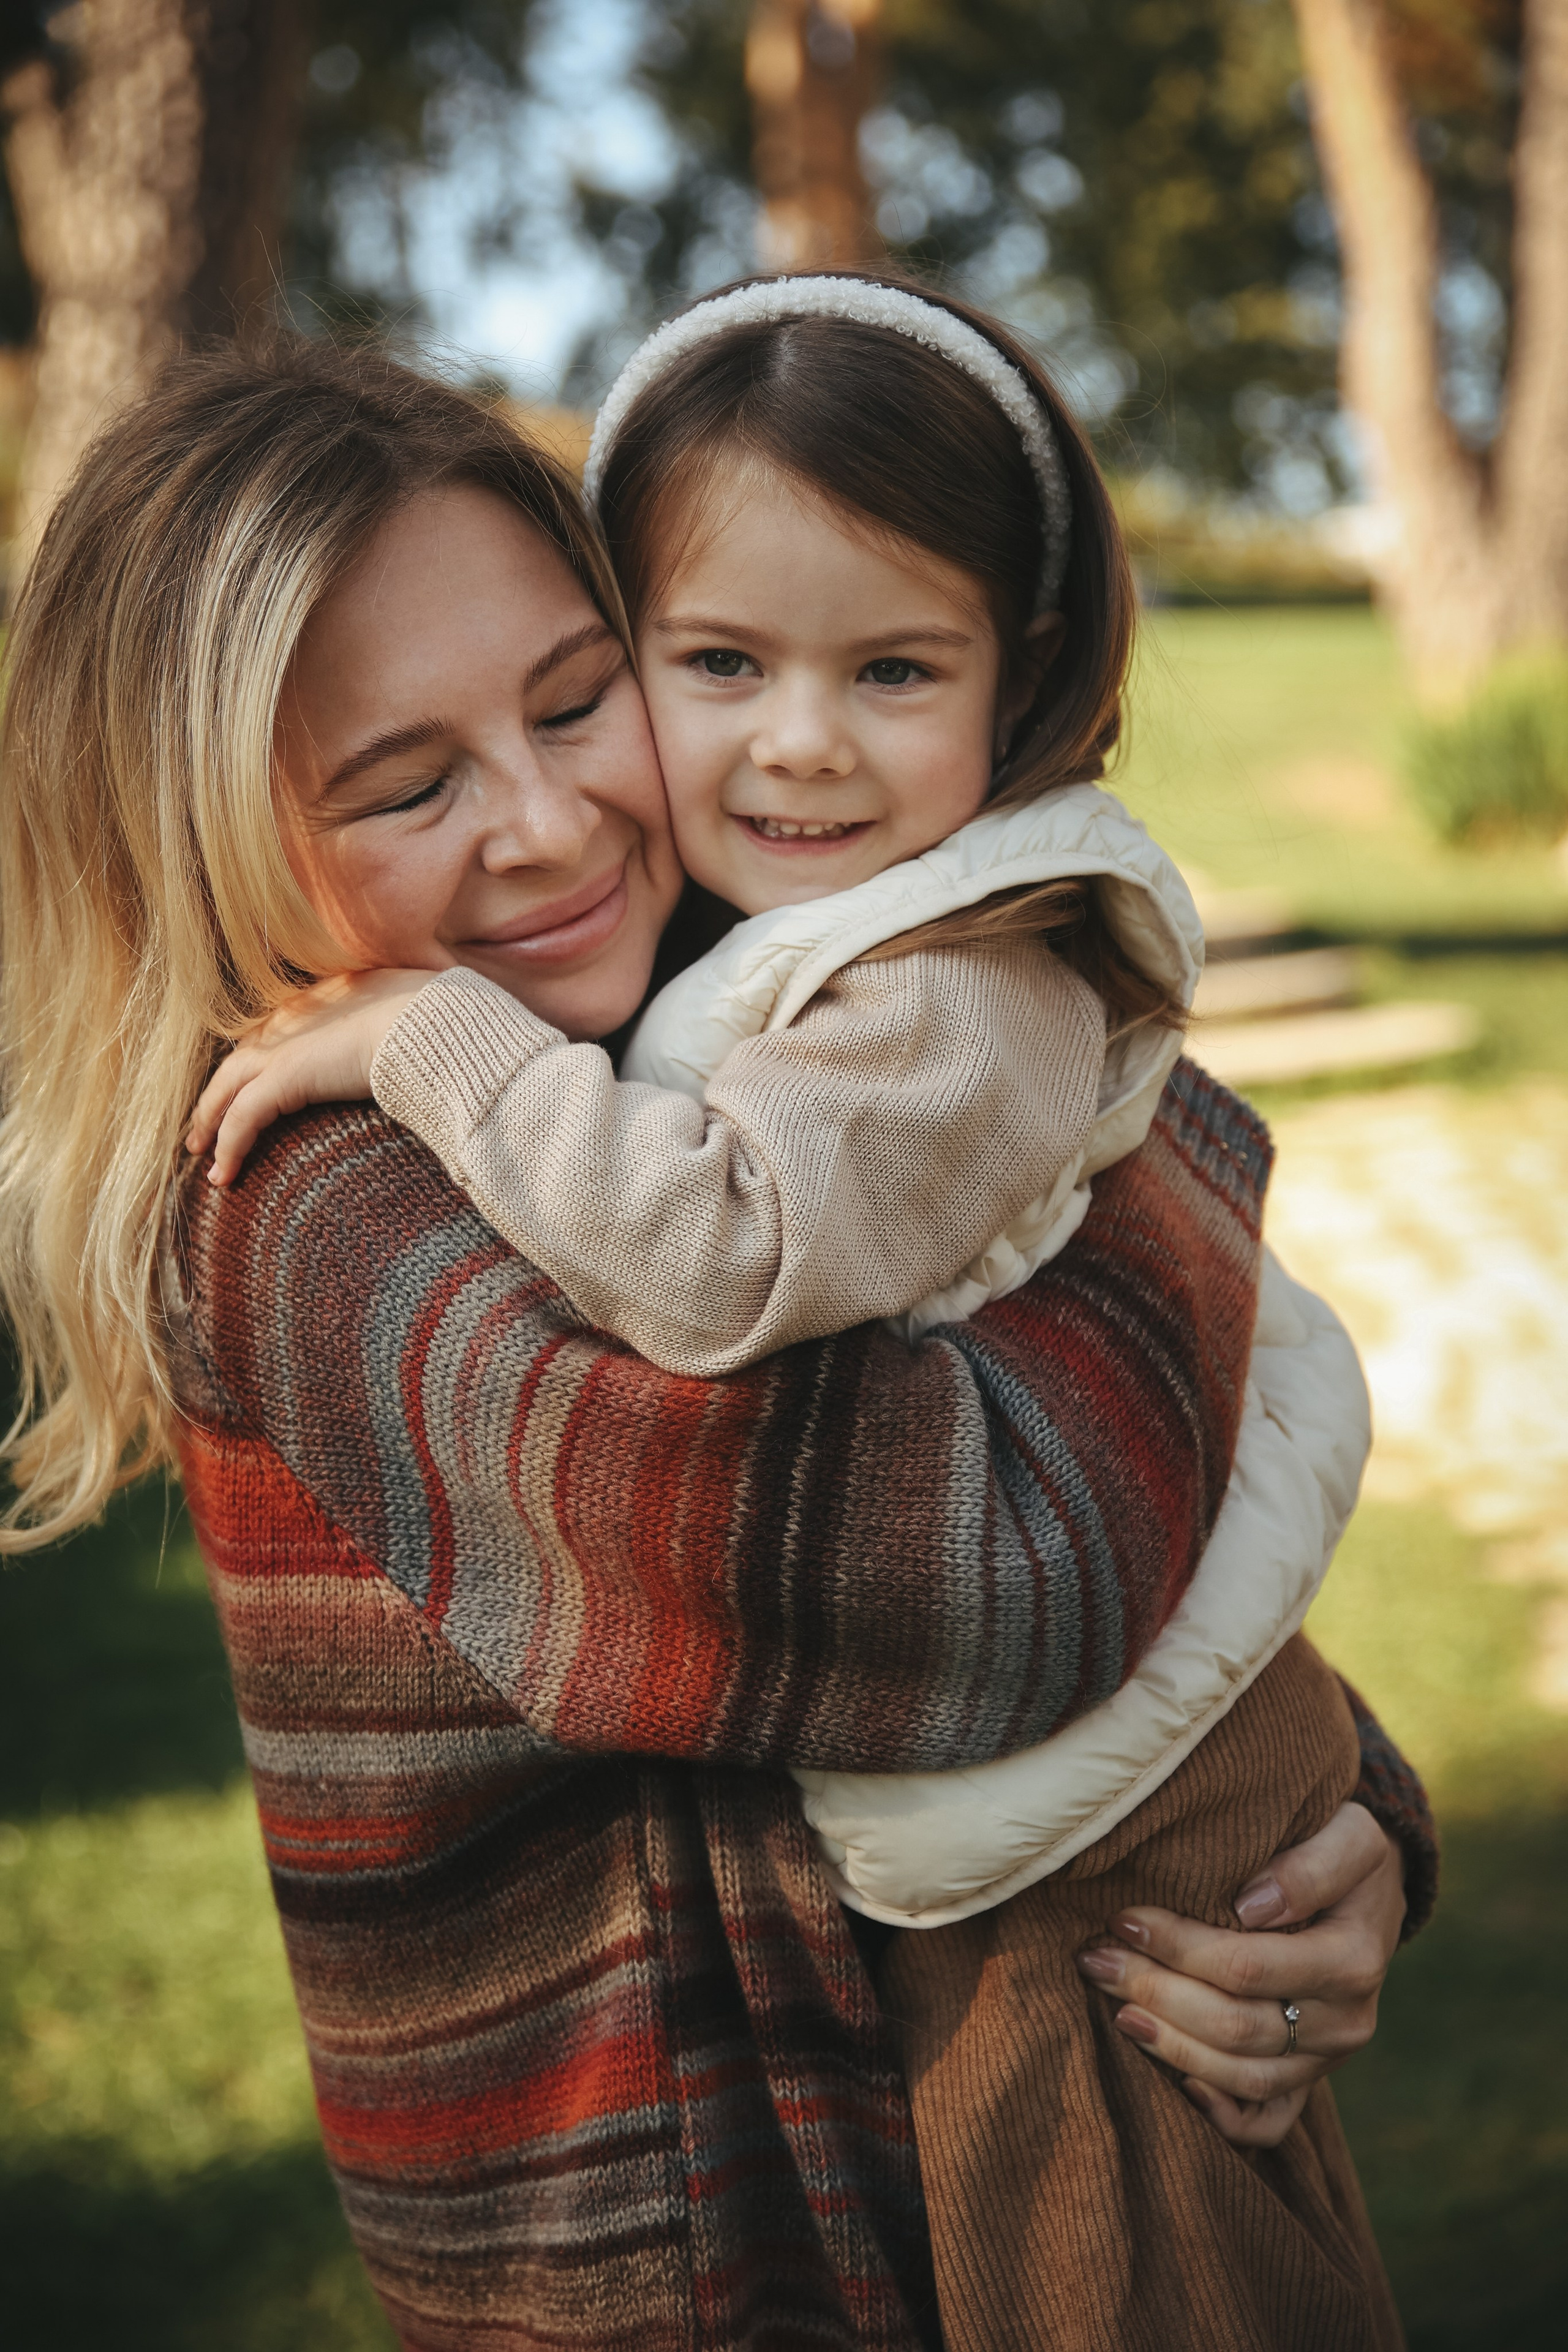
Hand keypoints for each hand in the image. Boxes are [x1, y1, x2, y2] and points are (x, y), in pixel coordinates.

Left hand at [186, 967, 437, 1184]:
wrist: (432, 1023)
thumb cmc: (436, 1019)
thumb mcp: (412, 1013)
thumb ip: (397, 1027)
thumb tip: (414, 1042)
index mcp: (322, 999)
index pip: (273, 1032)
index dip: (257, 1063)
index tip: (247, 1089)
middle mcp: (293, 1016)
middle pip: (241, 1058)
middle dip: (218, 1094)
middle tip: (205, 1127)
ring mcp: (285, 1046)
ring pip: (228, 1086)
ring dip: (211, 1120)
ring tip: (204, 1155)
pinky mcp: (286, 1075)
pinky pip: (243, 1118)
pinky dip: (230, 1145)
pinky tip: (224, 1174)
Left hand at [1075, 1800, 1405, 2147]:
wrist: (1372, 1890)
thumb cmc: (1346, 1850)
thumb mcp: (1348, 1835)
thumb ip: (1309, 1867)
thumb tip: (1251, 1905)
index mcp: (1354, 1962)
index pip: (1246, 1967)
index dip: (1178, 1947)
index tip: (1122, 1918)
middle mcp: (1345, 2022)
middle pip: (1235, 2026)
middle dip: (1156, 1993)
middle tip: (1096, 1960)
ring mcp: (1327, 2059)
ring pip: (1242, 2076)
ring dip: (1170, 2046)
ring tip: (1115, 2009)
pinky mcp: (1311, 2078)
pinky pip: (1269, 2120)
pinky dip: (1223, 2115)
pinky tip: (1179, 2089)